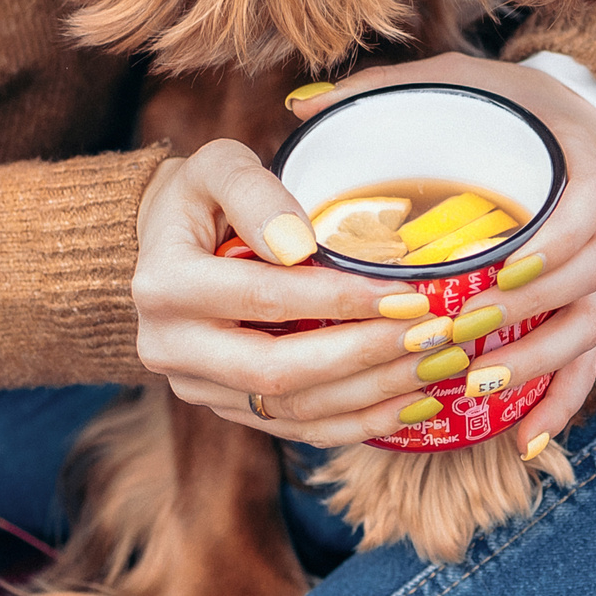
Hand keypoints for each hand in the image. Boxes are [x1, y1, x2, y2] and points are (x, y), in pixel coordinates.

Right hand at [132, 141, 463, 444]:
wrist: (166, 243)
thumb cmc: (202, 197)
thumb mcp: (217, 167)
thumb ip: (254, 193)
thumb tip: (299, 246)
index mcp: (165, 284)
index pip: (264, 297)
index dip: (338, 299)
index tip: (405, 292)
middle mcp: (170, 347)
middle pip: (276, 371)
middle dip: (362, 355)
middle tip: (428, 335)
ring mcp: (196, 385)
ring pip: (289, 410)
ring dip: (368, 394)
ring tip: (431, 366)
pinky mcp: (224, 407)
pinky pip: (292, 428)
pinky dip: (353, 423)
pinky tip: (407, 404)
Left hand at [272, 53, 595, 450]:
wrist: (559, 117)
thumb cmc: (498, 102)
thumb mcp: (450, 79)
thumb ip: (382, 89)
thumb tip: (299, 108)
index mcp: (574, 166)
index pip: (586, 212)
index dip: (552, 245)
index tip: (502, 268)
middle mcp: (594, 226)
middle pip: (583, 278)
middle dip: (525, 312)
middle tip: (461, 329)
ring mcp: (590, 272)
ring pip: (582, 327)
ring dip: (536, 362)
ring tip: (477, 384)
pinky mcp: (580, 306)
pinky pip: (582, 364)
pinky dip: (560, 405)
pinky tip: (523, 442)